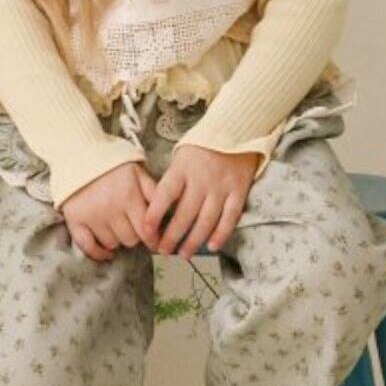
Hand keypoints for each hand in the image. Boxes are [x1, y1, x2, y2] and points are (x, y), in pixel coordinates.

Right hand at [60, 159, 158, 261]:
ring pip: (112, 244)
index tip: (155, 241)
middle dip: (135, 236)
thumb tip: (166, 214)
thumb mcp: (138, 173)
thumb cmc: (113, 166)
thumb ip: (153, 192)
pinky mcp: (75, 220)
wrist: (79, 155)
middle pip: (130, 240)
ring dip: (118, 240)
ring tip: (117, 228)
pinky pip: (88, 247)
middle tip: (132, 227)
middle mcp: (110, 209)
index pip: (147, 231)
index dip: (153, 239)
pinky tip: (107, 251)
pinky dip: (98, 253)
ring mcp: (91, 216)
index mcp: (129, 196)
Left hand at [140, 144, 261, 258]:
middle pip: (184, 214)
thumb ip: (172, 181)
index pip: (165, 195)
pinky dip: (221, 234)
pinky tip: (212, 246)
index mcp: (182, 169)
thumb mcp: (180, 156)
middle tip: (163, 251)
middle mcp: (201, 180)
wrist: (236, 130)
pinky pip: (230, 217)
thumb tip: (157, 209)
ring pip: (206, 220)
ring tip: (184, 254)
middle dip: (172, 236)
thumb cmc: (202, 146)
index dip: (154, 215)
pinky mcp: (239, 191)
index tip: (146, 232)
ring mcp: (221, 187)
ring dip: (193, 241)